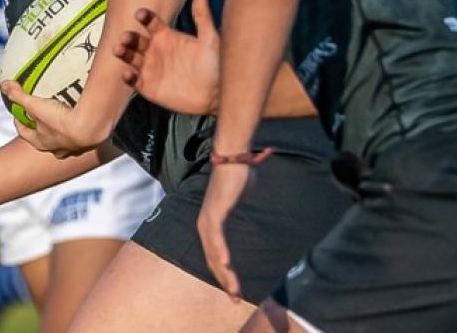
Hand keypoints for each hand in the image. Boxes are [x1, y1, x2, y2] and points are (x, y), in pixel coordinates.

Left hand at [0, 80, 101, 157]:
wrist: (89, 128)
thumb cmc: (59, 120)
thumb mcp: (35, 105)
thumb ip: (18, 95)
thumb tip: (4, 85)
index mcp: (40, 141)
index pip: (25, 133)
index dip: (20, 124)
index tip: (19, 115)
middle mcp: (56, 148)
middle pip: (45, 139)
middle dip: (42, 129)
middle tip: (42, 116)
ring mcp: (74, 148)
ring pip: (65, 140)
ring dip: (63, 131)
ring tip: (64, 116)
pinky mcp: (89, 143)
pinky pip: (83, 135)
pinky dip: (81, 126)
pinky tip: (85, 116)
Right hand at [114, 0, 219, 114]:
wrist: (217, 94)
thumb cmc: (216, 65)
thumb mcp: (210, 39)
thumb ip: (203, 17)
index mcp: (167, 36)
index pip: (150, 23)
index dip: (145, 17)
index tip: (141, 15)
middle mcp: (156, 50)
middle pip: (136, 40)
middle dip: (129, 37)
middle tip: (126, 37)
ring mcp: (151, 69)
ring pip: (130, 58)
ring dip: (123, 53)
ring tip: (119, 50)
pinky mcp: (148, 87)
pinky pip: (134, 81)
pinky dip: (128, 77)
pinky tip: (128, 74)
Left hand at [197, 162, 250, 300]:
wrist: (234, 157)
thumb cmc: (239, 175)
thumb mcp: (240, 199)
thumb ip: (241, 210)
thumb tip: (250, 207)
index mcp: (212, 223)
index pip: (215, 255)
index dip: (224, 274)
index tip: (234, 290)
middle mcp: (206, 224)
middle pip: (213, 259)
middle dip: (225, 281)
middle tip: (236, 299)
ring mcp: (209, 218)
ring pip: (214, 252)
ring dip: (224, 273)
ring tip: (233, 290)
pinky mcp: (215, 211)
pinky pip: (216, 236)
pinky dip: (220, 250)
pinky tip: (225, 264)